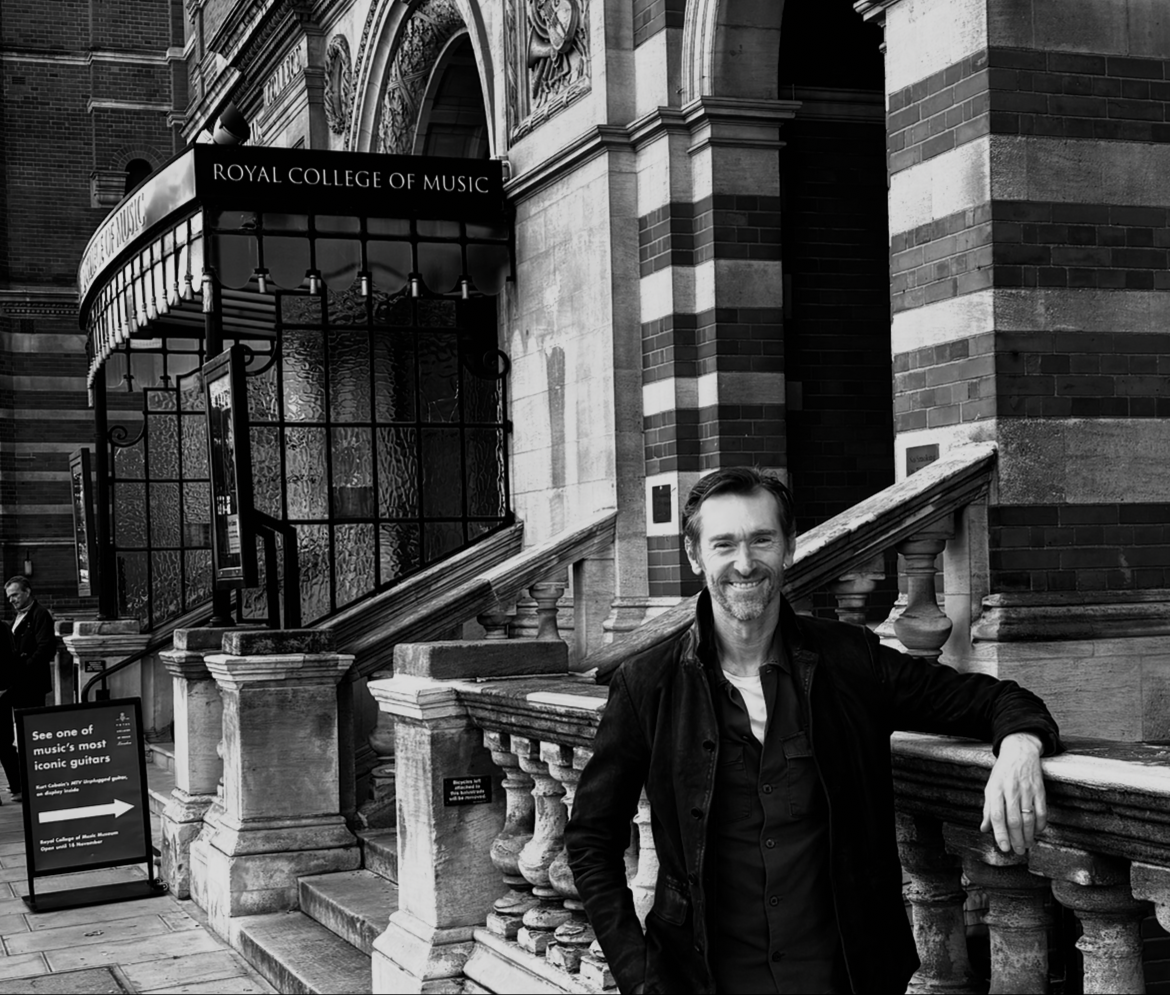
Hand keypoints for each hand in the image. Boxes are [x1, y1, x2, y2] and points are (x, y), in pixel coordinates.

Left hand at [980, 732, 1045, 854]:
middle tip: (1017, 851)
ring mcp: (1027, 790)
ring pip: (1029, 818)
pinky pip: (1042, 811)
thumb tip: (984, 829)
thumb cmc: (1002, 772)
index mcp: (995, 789)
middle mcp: (1011, 790)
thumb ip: (988, 809)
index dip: (1000, 834)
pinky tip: (1037, 832)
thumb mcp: (990, 787)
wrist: (1020, 752)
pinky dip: (1040, 824)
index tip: (1003, 847)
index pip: (997, 816)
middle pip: (1014, 820)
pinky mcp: (1040, 790)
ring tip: (1026, 846)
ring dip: (1028, 835)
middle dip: (1016, 839)